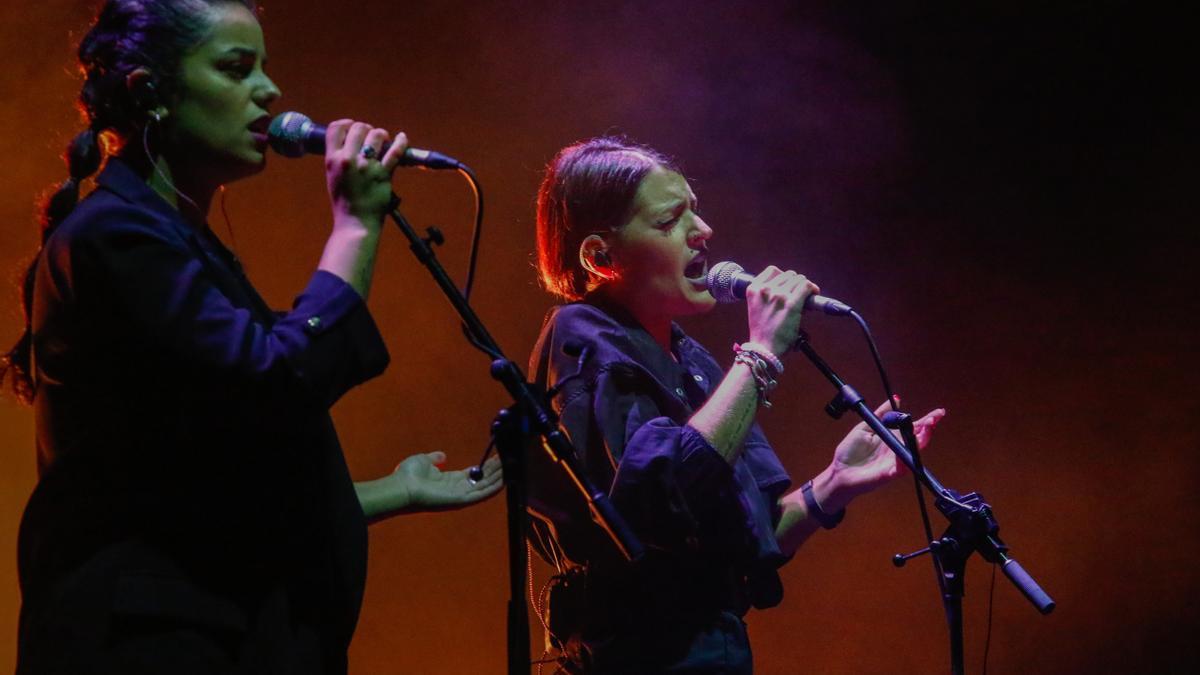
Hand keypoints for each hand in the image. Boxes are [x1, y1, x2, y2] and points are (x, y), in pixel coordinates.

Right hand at [324, 119, 408, 228]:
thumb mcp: (333, 177)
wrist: (355, 223)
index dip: (347, 124)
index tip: (354, 127)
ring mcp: (366, 166)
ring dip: (382, 136)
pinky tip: (402, 138)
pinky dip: (402, 142)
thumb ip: (339, 158)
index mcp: (332, 159)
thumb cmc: (345, 202)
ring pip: (377, 135)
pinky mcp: (383, 174)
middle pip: (358, 127)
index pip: (336, 128)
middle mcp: (348, 160)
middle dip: (367, 129)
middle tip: (371, 137)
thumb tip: (350, 142)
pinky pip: (396, 151)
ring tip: (385, 142)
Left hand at [390, 451, 502, 512]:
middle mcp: (457, 489)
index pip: (473, 474)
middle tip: (510, 459)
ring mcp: (460, 496)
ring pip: (484, 486)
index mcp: (450, 480)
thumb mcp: (424, 461)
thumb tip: (443, 456)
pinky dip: (493, 487)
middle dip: (496, 470)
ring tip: (511, 466)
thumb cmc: (409, 475)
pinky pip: (480, 493)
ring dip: (498, 477)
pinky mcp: (460, 500)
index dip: (486, 466)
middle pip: (482, 480)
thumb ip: (435, 458)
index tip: (498, 456)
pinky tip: (504, 480)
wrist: (401, 487)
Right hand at [745, 266, 818, 355]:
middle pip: (788, 274)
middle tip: (799, 295)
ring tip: (806, 297)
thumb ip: (767, 295)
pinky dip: (812, 289)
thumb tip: (790, 287)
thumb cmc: (763, 332)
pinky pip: (806, 286)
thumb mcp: (756, 308)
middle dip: (795, 283)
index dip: (783, 276)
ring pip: (799, 279)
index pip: (773, 270)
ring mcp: (778, 295)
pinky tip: (814, 294)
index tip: (788, 285)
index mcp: (753, 289)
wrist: (764, 349)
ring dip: (804, 287)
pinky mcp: (791, 303)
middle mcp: (765, 289)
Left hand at [825, 398, 945, 506]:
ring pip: (914, 453)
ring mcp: (894, 463)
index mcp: (892, 438)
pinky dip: (904, 460)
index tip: (939, 413)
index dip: (927, 420)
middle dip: (928, 429)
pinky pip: (900, 469)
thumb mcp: (865, 427)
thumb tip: (896, 398)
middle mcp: (897, 450)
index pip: (914, 427)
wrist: (839, 471)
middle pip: (919, 439)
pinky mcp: (888, 474)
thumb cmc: (850, 452)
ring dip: (921, 442)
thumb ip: (881, 414)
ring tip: (925, 430)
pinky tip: (905, 451)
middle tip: (933, 420)